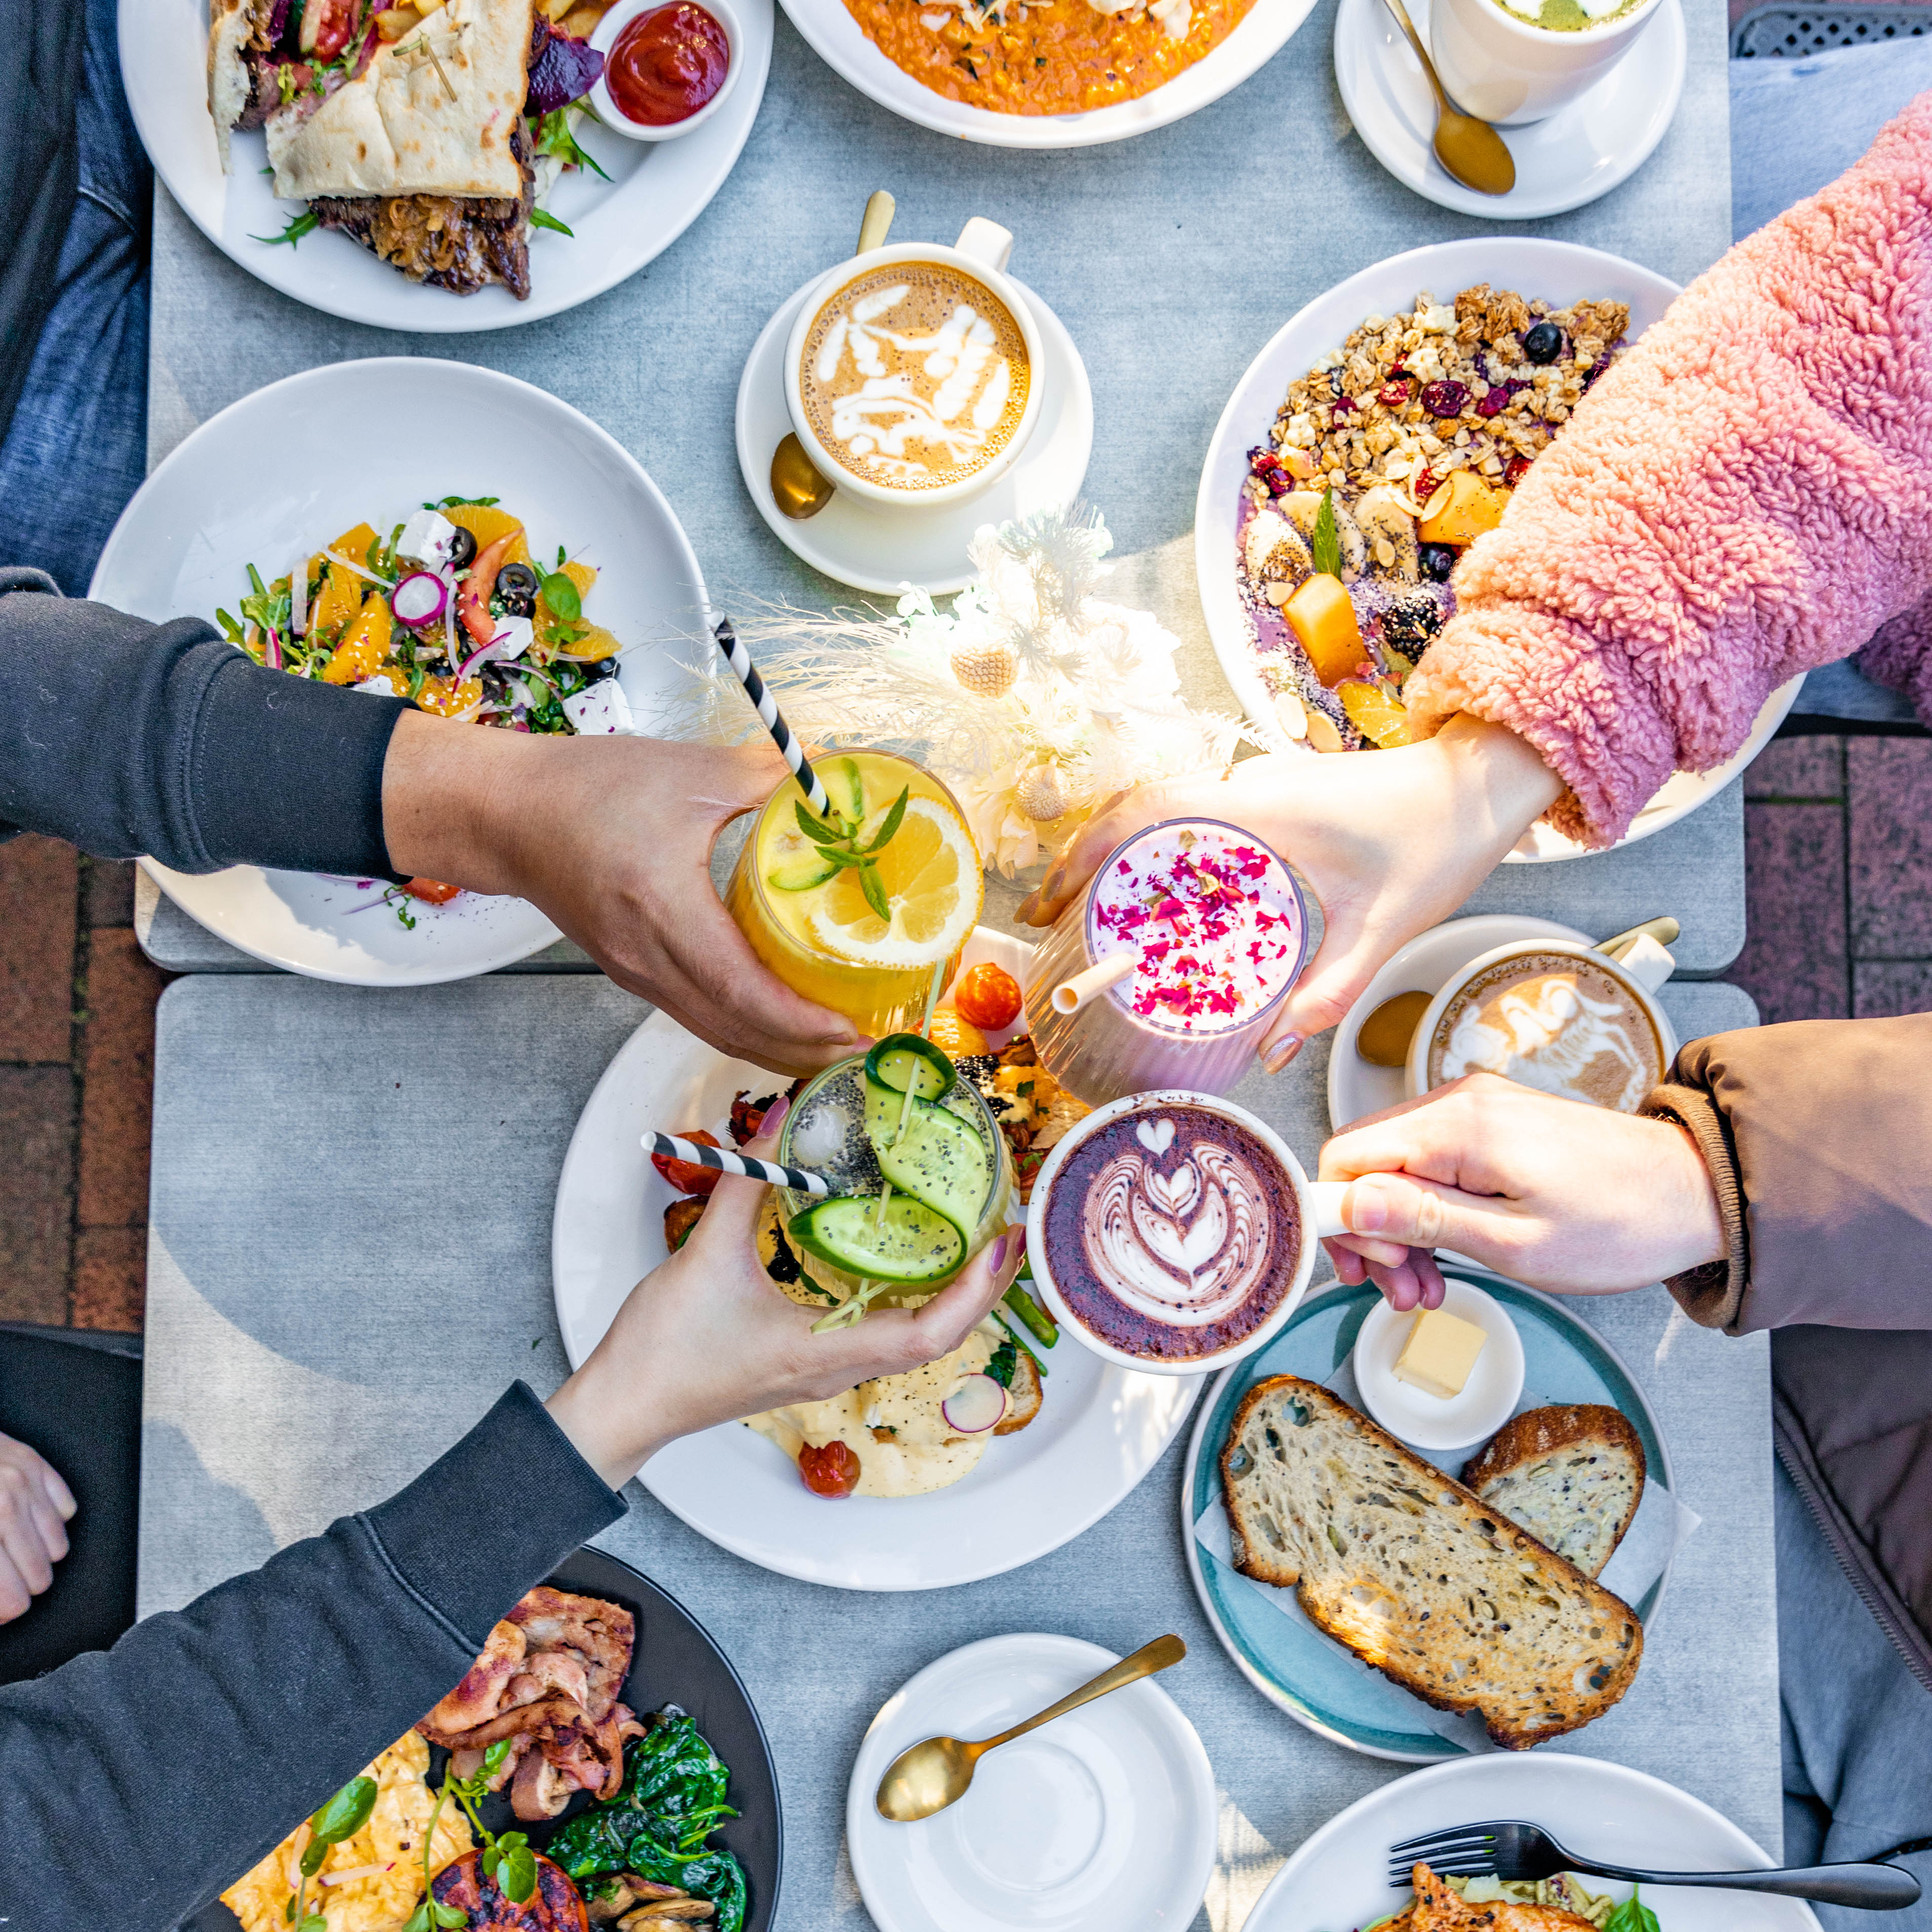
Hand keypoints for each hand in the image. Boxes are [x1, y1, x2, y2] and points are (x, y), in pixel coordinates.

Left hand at [0, 1434, 75, 1621]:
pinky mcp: (37, 1464)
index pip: (10, 1598)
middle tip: (5, 1584)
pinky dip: (48, 1522)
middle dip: (20, 1588)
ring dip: (36, 1557)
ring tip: (14, 1553)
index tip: (0, 1612)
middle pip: (40, 1578)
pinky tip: (24, 1522)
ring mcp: (24, 1483)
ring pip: (58, 1548)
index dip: (5, 1612)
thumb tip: (0, 1611)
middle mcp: (4, 1506)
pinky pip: (66, 1511)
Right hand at [382, 716, 858, 1077]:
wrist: (507, 814)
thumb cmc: (586, 789)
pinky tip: (782, 1025)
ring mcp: (638, 974)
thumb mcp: (687, 770)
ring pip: (717, 1033)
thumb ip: (766, 775)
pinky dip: (746, 1031)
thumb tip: (832, 777)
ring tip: (836, 1048)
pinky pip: (699, 1017)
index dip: (802, 1020)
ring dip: (779, 1050)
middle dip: (806, 1051)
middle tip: (867, 1047)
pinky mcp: (634, 972)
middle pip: (737, 1031)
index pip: (743, 991)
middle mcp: (649, 959)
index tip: (852, 1026)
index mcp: (664, 910)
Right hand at [544, 1098, 1027, 1487]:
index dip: (974, 1292)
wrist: (623, 1406)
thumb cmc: (665, 1346)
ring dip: (949, 1299)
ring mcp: (822, 1371)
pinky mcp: (805, 1365)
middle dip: (979, 1290)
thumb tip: (777, 1115)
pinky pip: (879, 1338)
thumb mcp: (706, 1251)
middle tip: (1005, 1234)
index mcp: (825, 1352)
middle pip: (934, 1339)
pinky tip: (906, 1267)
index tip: (1003, 1246)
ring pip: (908, 1341)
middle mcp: (836, 1368)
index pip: (927, 1334)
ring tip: (971, 1246)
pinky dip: (909, 1303)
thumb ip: (747, 1180)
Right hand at [1016, 717, 1561, 1069]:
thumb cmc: (1436, 845)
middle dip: (1083, 861)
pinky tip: (1154, 896)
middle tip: (1051, 920)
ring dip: (1116, 853)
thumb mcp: (1382, 932)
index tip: (1051, 903)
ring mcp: (1256, 784)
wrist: (1478, 787)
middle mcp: (1248, 787)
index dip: (1085, 856)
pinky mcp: (1269, 793)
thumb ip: (1327, 996)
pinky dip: (1155, 848)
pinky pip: (1193, 814)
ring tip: (1089, 911)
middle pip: (1134, 810)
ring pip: (1158, 808)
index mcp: (1263, 811)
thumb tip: (1270, 1054)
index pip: (1146, 815)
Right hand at [1317, 1073, 1726, 1308]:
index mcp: (1459, 1126)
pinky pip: (1432, 1163)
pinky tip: (1447, 1256)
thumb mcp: (1515, 1242)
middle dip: (1370, 1233)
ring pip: (1397, 1167)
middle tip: (1399, 1291)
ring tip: (1426, 1288)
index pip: (1347, 1156)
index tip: (1366, 1268)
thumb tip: (1350, 1204)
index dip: (1340, 1217)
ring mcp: (1478, 1110)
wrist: (1698, 1193)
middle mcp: (1461, 1103)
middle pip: (1367, 1162)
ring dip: (1400, 1231)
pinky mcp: (1495, 1124)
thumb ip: (1425, 1218)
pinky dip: (1428, 1212)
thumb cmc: (1621, 1223)